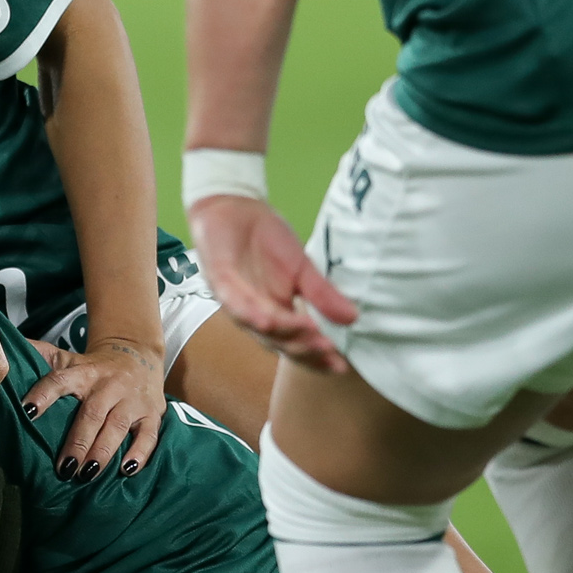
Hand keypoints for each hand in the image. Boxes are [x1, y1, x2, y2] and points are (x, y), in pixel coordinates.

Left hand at [19, 336, 166, 479]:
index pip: (59, 381)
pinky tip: (126, 470)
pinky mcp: (152, 414)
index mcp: (83, 372)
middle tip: (63, 468)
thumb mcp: (67, 359)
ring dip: (102, 452)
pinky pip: (148, 435)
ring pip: (117, 426)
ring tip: (87, 474)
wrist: (139, 356)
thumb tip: (3, 346)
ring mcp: (131, 400)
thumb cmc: (94, 367)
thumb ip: (39, 357)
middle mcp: (108, 385)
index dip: (43, 395)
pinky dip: (139, 454)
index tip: (27, 412)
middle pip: (91, 414)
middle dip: (77, 442)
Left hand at [190, 194, 355, 373]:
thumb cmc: (264, 238)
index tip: (342, 366)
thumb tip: (353, 319)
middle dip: (304, 350)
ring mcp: (235, 299)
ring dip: (283, 334)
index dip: (316, 357)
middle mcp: (254, 312)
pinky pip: (234, 302)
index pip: (295, 343)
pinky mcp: (219, 280)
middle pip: (278, 343)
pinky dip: (250, 313)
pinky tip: (267, 320)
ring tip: (310, 338)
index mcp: (275, 311)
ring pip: (258, 327)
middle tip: (330, 353)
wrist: (234, 206)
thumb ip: (323, 294)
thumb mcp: (302, 267)